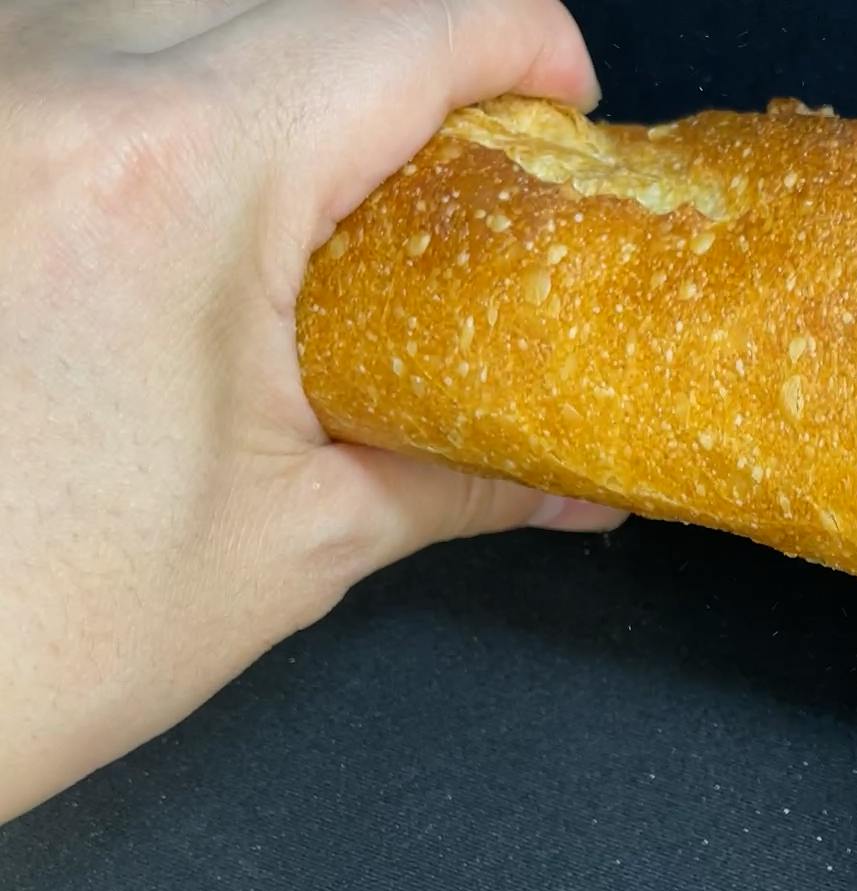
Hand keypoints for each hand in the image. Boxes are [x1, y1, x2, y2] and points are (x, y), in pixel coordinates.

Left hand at [0, 0, 627, 823]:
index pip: (398, 32)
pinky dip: (158, 83)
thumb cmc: (28, 632)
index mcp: (169, 183)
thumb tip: (570, 474)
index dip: (516, 41)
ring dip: (272, 57)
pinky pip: (71, 46)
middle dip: (403, 52)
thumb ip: (460, 475)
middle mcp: (48, 96)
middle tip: (459, 155)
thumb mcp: (295, 542)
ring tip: (327, 175)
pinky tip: (192, 191)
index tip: (561, 96)